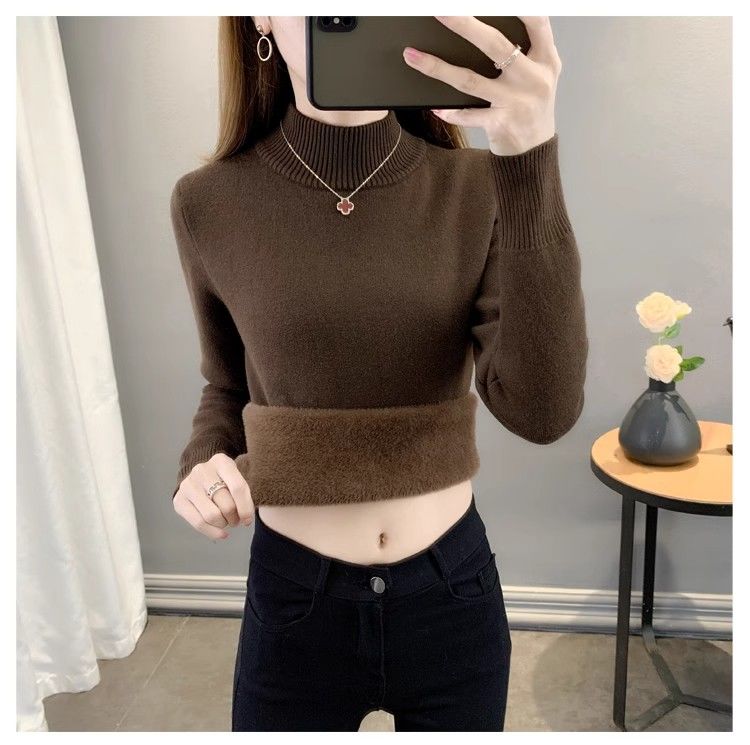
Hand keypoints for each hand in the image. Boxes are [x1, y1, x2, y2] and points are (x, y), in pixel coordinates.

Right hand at [173, 453, 254, 539]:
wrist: (201, 477)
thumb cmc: (225, 480)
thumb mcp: (236, 478)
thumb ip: (243, 495)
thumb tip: (246, 519)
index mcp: (221, 461)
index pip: (238, 488)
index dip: (245, 508)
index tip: (248, 520)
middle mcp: (202, 470)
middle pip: (226, 504)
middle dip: (234, 518)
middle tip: (236, 520)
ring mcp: (188, 484)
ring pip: (212, 516)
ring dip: (223, 524)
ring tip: (226, 521)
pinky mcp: (179, 499)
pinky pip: (198, 523)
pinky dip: (212, 532)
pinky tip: (221, 533)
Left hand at [402, 16, 561, 155]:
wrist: (534, 150)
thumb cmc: (532, 106)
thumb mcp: (540, 74)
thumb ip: (527, 49)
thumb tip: (485, 24)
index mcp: (546, 59)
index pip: (536, 21)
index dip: (518, 6)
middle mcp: (533, 79)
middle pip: (495, 45)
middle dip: (464, 25)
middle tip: (439, 11)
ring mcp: (516, 102)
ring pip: (470, 80)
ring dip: (437, 67)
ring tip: (413, 55)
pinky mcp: (500, 124)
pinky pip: (467, 114)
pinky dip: (449, 112)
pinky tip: (434, 108)